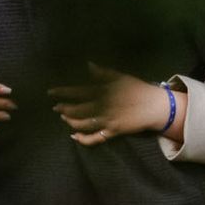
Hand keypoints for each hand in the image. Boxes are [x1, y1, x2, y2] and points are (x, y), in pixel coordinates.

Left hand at [50, 62, 170, 146]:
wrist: (154, 106)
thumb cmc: (137, 89)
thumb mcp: (120, 77)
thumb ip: (103, 73)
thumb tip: (88, 65)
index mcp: (103, 91)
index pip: (78, 91)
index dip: (63, 92)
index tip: (50, 92)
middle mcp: (103, 106)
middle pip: (77, 110)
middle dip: (64, 109)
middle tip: (56, 108)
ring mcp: (107, 120)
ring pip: (82, 124)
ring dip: (70, 122)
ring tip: (64, 118)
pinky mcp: (112, 132)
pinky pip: (94, 139)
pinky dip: (82, 139)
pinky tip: (74, 136)